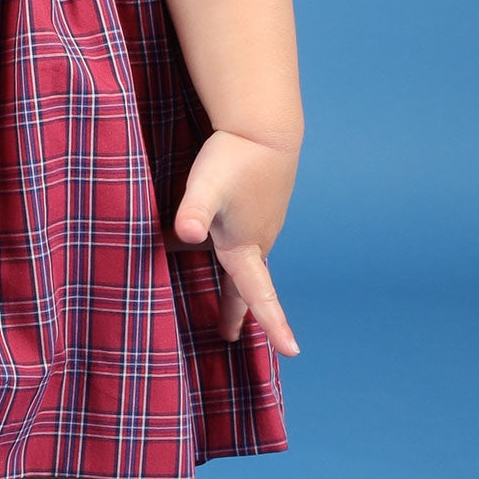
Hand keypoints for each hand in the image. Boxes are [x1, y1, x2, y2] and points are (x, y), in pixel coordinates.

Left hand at [171, 129, 300, 356]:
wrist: (264, 126)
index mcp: (244, 247)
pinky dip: (221, 248)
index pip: (259, 296)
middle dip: (237, 311)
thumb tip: (187, 233)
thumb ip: (194, 210)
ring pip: (237, 260)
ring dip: (228, 280)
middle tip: (227, 335)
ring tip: (213, 292)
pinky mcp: (254, 207)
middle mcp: (255, 241)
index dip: (274, 326)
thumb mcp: (206, 185)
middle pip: (244, 286)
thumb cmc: (235, 158)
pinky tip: (198, 235)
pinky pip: (234, 237)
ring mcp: (258, 224)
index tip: (291, 352)